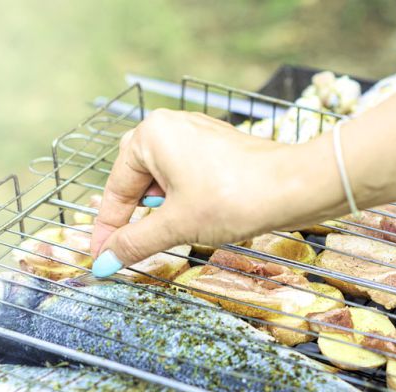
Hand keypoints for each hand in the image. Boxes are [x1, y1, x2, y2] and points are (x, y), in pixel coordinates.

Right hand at [90, 109, 340, 275]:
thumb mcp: (176, 225)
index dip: (108, 230)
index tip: (101, 258)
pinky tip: (195, 220)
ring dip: (161, 212)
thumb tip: (105, 261)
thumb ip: (135, 242)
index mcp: (150, 135)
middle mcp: (170, 127)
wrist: (294, 187)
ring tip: (172, 234)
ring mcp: (196, 135)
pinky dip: (182, 202)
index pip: (116, 190)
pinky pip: (186, 177)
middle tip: (129, 250)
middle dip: (133, 218)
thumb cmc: (234, 197)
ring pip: (162, 181)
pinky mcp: (218, 149)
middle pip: (136, 182)